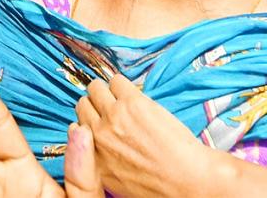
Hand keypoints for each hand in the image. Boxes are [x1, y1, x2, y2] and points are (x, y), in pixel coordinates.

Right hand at [75, 75, 211, 197]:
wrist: (190, 181)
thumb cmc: (162, 185)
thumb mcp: (119, 181)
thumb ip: (102, 158)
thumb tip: (98, 141)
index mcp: (93, 157)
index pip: (77, 126)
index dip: (90, 121)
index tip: (99, 121)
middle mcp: (98, 135)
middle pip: (84, 104)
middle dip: (97, 104)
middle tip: (112, 107)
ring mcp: (114, 116)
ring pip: (96, 87)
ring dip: (108, 91)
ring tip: (122, 98)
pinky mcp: (132, 102)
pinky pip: (117, 80)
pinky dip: (123, 85)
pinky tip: (134, 96)